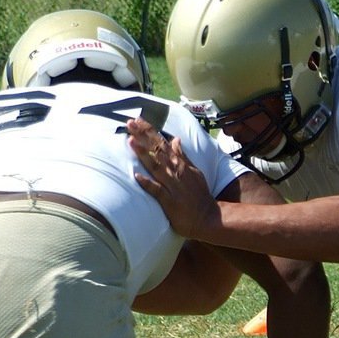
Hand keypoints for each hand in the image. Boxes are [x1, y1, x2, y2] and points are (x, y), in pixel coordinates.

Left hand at [127, 117, 218, 237]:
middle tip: (130, 123)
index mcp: (180, 164)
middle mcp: (176, 171)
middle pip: (157, 150)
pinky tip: (137, 176)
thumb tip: (176, 139)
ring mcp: (172, 186)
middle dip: (143, 136)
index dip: (150, 131)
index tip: (138, 120)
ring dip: (143, 154)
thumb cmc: (199, 196)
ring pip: (156, 167)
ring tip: (131, 141)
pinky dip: (148, 183)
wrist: (208, 217)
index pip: (162, 143)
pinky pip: (157, 191)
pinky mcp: (169, 201)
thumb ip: (183, 156)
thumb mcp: (194, 171)